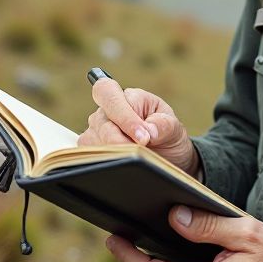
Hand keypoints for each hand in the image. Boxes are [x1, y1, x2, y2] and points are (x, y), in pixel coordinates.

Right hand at [78, 78, 199, 176]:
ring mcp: (96, 130)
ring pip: (92, 139)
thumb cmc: (167, 135)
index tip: (143, 137)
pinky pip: (88, 155)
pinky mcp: (90, 149)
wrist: (165, 156)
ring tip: (134, 160)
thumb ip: (163, 125)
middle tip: (140, 152)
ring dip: (113, 152)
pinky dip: (105, 161)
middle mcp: (107, 111)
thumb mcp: (174, 128)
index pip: (111, 95)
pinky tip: (121, 166)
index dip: (123, 116)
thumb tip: (149, 131)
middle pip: (101, 121)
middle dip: (120, 140)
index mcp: (128, 97)